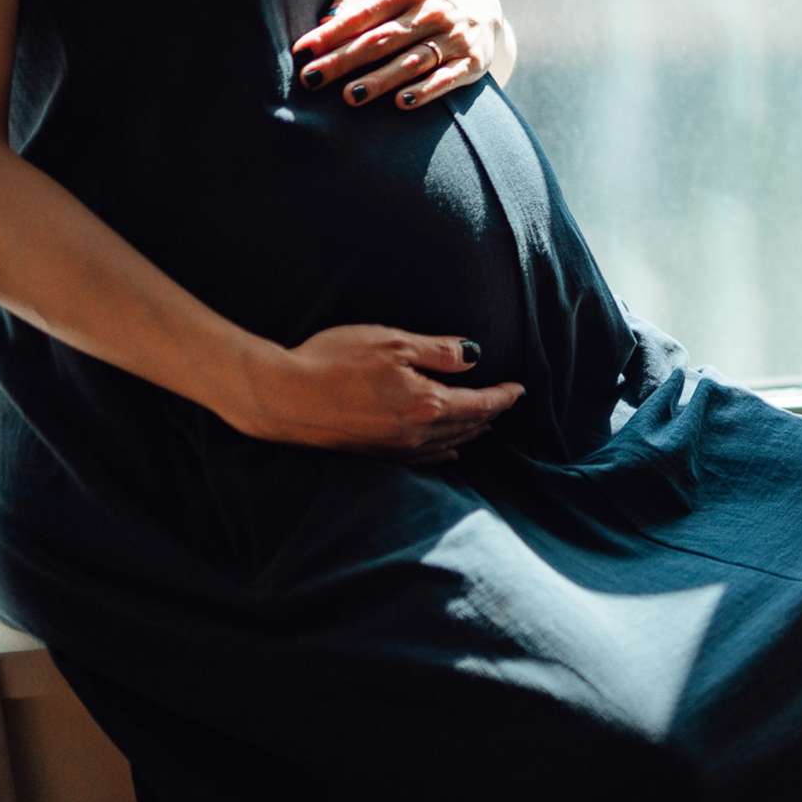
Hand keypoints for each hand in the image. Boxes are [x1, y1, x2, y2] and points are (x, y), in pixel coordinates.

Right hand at [230, 325, 524, 461]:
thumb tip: (474, 356)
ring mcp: (394, 448)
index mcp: (426, 404)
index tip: (519, 389)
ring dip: (470, 433)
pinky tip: (448, 452)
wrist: (282, 396)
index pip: (478, 403)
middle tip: (507, 402)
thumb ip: (437, 352)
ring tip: (485, 422)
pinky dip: (443, 452)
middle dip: (490, 414)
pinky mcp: (373, 454)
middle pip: (466, 427)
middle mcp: (416, 433)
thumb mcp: (392, 343)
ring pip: (447, 444)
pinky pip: (423, 458)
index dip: (502, 396)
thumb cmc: (333, 360)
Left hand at [292, 0, 502, 109]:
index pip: (363, 14)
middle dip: (344, 61)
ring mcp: (454, 36)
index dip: (331, 34)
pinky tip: (402, 103)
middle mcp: (433, 9)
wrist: (483, 1)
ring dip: (380, 80)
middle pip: (381, 40)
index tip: (303, 51)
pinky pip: (446, 79)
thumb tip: (325, 20)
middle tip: (312, 79)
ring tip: (350, 96)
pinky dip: (425, 91)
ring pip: (411, 61)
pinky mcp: (472, 60)